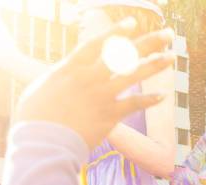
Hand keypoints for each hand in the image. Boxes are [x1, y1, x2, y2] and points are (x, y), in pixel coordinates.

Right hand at [14, 19, 174, 147]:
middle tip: (166, 34)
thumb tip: (63, 73)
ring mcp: (101, 95)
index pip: (98, 44)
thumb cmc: (34, 118)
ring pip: (133, 75)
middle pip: (123, 54)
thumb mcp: (41, 88)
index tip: (132, 22)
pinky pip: (134, 104)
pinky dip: (149, 100)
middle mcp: (89, 77)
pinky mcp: (109, 115)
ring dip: (155, 64)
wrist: (42, 142)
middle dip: (147, 42)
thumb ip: (58, 77)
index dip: (116, 32)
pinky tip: (163, 96)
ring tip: (171, 57)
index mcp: (71, 68)